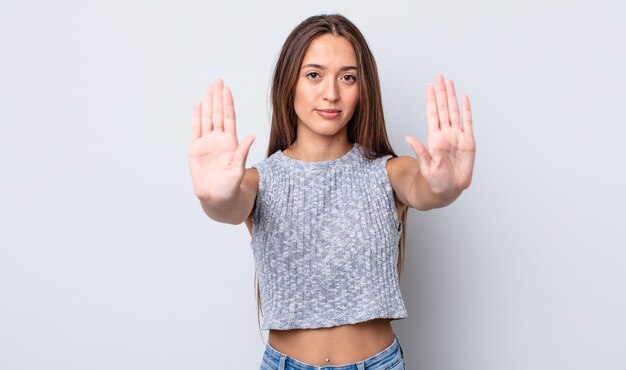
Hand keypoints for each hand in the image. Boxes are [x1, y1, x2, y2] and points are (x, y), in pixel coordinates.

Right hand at [188, 78, 254, 201]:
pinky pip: (195, 129)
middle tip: (217, 80)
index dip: (227, 103)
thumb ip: (242, 152)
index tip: (226, 89)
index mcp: (230, 142)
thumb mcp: (238, 169)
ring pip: (207, 118)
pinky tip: (198, 104)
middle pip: (218, 113)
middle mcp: (219, 139)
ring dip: (207, 103)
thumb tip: (252, 136)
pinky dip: (196, 116)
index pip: (228, 118)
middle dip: (217, 97)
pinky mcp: (195, 149)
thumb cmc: (231, 187)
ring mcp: (206, 143)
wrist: (217, 198)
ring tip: (208, 87)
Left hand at [404, 74, 474, 196]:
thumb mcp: (426, 167)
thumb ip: (420, 151)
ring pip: (454, 112)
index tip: (429, 86)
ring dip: (452, 97)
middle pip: (443, 108)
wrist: (448, 190)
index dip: (431, 100)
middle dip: (441, 92)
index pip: (433, 114)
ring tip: (449, 82)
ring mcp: (457, 136)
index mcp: (434, 138)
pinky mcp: (468, 142)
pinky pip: (468, 123)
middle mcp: (445, 134)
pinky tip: (464, 98)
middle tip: (439, 77)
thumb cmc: (435, 181)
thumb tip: (408, 138)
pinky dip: (467, 110)